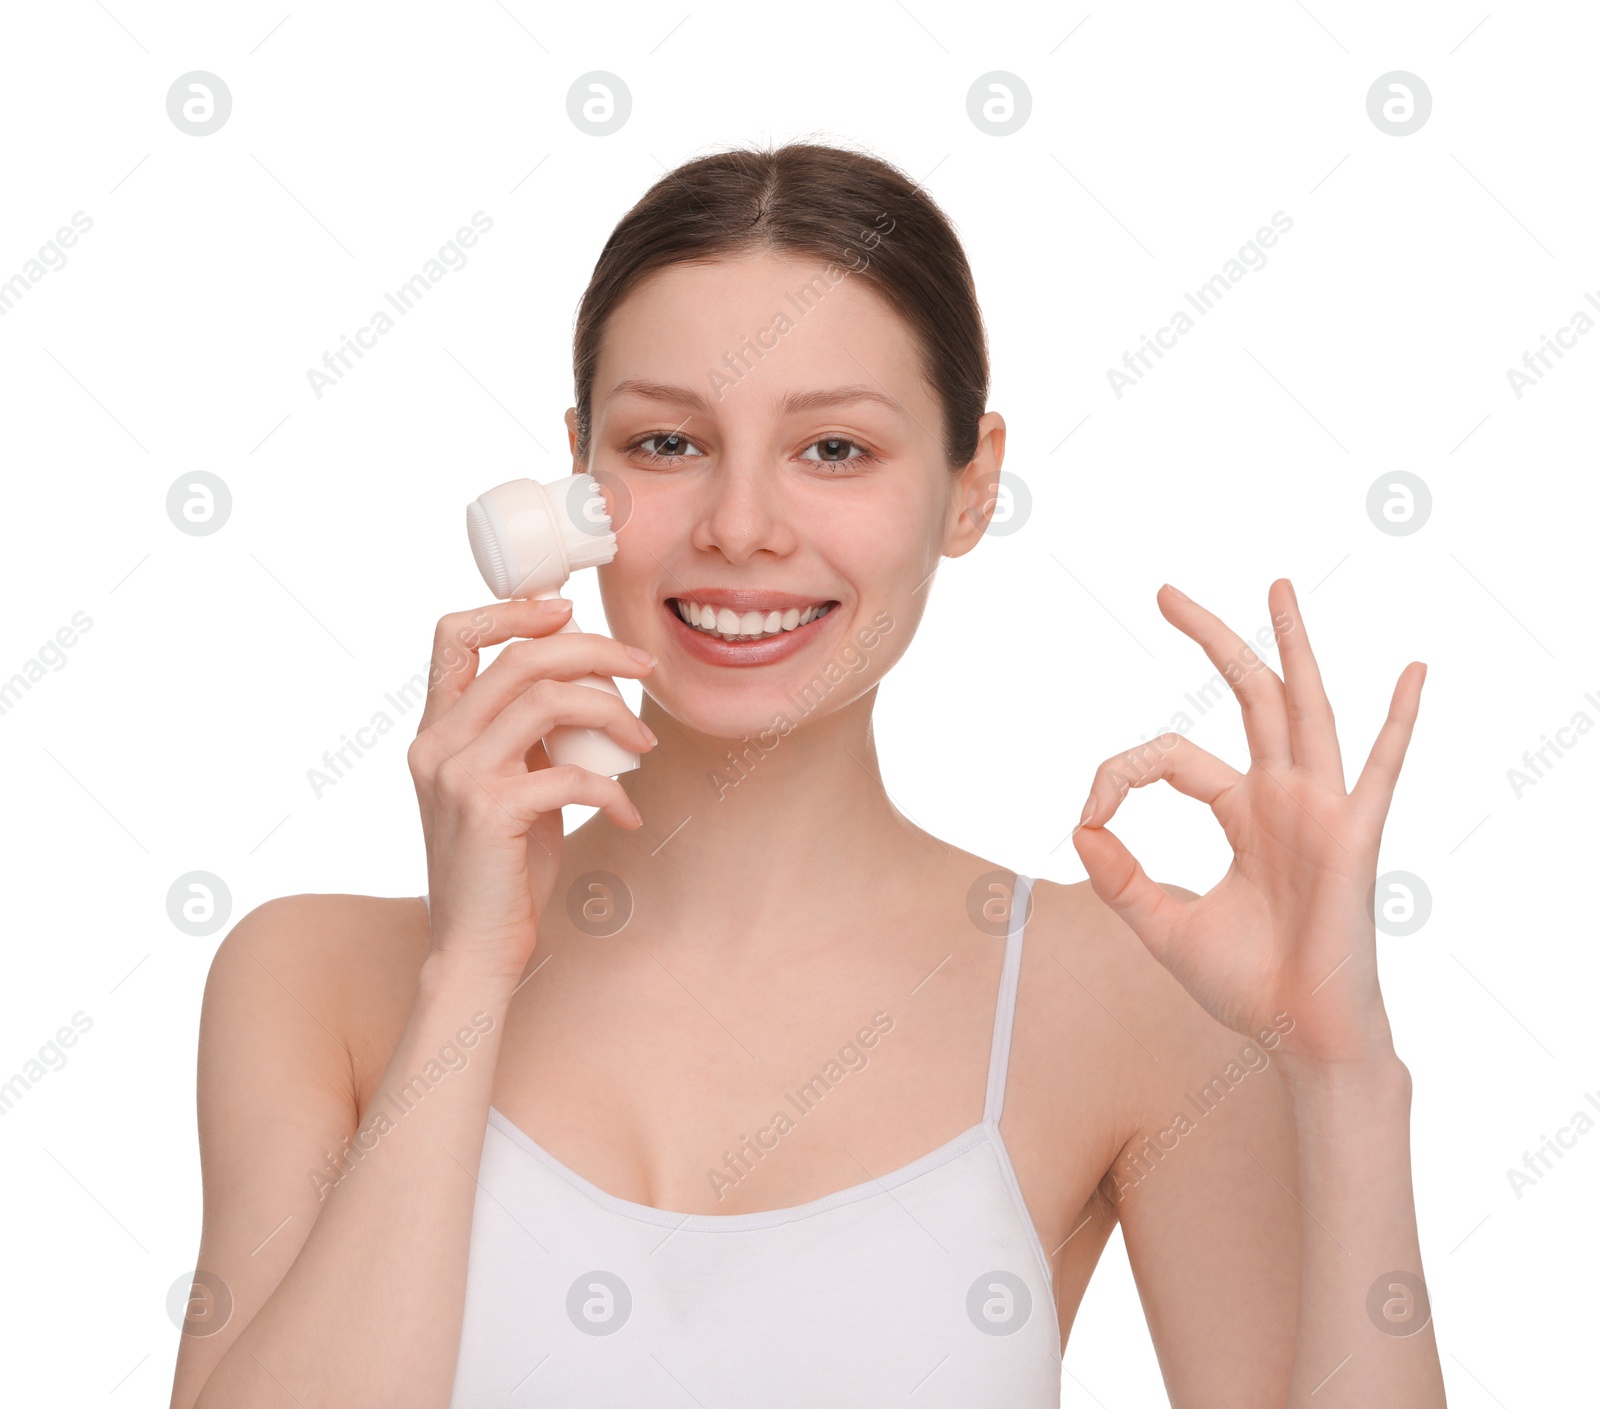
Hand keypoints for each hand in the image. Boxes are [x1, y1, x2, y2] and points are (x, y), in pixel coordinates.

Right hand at [407, 597, 657, 982]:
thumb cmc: (503, 866)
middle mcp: (437, 744)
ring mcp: (459, 776)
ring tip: (645, 742)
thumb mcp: (507, 784)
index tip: (568, 612)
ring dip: (614, 713)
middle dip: (595, 651)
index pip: (453, 636)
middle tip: (643, 666)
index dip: (513, 610)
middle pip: (521, 658)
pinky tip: (626, 813)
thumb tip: (582, 682)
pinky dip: (612, 790)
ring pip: (548, 701)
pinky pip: (571, 774)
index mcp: (436, 730)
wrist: (475, 946)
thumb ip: (525, 734)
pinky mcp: (490, 811)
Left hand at [1071, 579, 1424, 1067]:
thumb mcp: (1163, 925)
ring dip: (1291, 647)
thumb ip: (1120, 877)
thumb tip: (1079, 828)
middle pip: (1246, 697)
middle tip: (1164, 593)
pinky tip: (1413, 672)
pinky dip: (1399, 721)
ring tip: (1277, 588)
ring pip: (1304, 709)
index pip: (1171, 757)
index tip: (1090, 811)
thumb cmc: (1245, 985)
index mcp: (1241, 812)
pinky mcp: (1353, 839)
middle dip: (1210, 641)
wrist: (1300, 1038)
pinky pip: (1382, 771)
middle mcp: (1282, 798)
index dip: (1120, 773)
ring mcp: (1320, 811)